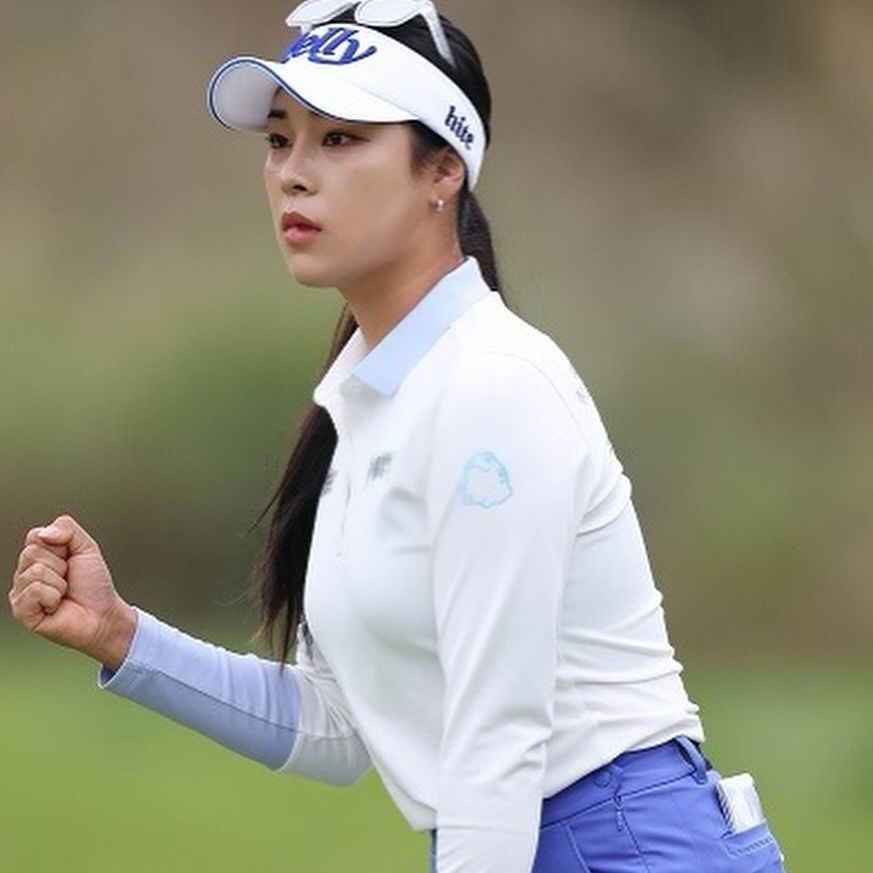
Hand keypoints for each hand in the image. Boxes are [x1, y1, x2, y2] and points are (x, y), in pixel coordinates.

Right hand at [8, 514, 135, 668]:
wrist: (103, 614)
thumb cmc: (94, 584)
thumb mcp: (87, 548)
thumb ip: (68, 528)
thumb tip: (44, 533)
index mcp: (38, 556)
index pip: (35, 536)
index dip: (60, 545)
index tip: (71, 559)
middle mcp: (24, 573)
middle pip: (32, 553)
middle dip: (60, 565)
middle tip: (68, 580)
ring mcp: (20, 592)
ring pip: (35, 572)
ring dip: (59, 583)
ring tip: (64, 594)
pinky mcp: (21, 611)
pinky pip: (34, 591)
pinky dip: (53, 597)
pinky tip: (56, 606)